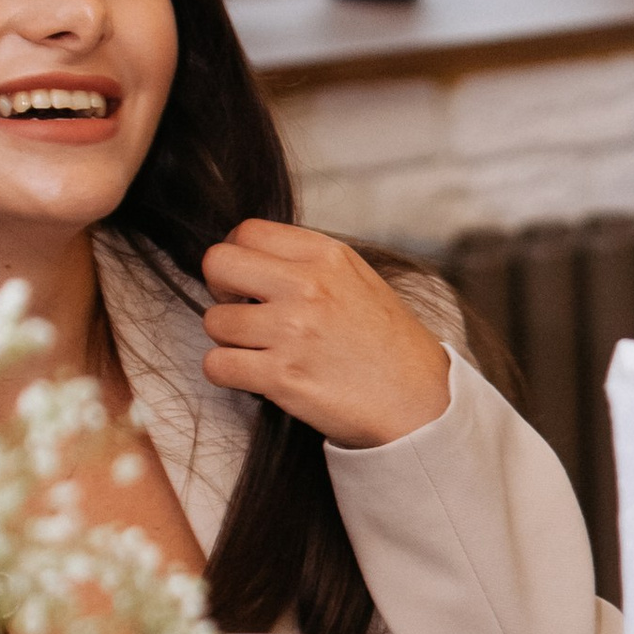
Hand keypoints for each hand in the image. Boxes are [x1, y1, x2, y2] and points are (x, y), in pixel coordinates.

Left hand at [201, 220, 451, 446]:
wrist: (420, 402)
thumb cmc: (389, 345)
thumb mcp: (359, 280)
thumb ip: (309, 263)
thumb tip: (254, 259)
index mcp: (328, 256)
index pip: (248, 231)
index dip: (238, 256)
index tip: (248, 281)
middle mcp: (308, 287)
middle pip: (218, 263)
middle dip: (220, 288)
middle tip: (242, 310)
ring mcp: (293, 332)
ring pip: (213, 321)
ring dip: (228, 339)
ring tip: (260, 350)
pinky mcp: (282, 377)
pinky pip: (217, 365)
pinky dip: (227, 373)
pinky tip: (255, 376)